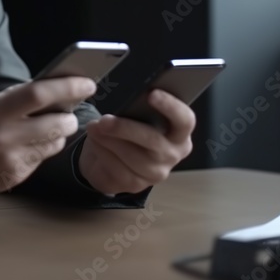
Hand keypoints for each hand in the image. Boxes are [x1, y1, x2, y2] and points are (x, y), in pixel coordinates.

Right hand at [0, 77, 96, 195]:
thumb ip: (18, 99)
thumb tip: (55, 88)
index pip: (39, 94)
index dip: (68, 87)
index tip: (87, 83)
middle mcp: (5, 137)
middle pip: (57, 124)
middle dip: (70, 116)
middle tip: (70, 111)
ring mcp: (11, 160)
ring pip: (55, 144)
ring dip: (59, 134)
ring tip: (47, 128)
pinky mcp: (16, 177)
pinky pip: (42, 160)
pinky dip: (42, 150)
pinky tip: (27, 146)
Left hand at [77, 89, 195, 194]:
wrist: (112, 158)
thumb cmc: (129, 130)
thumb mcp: (136, 117)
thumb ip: (138, 110)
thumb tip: (126, 100)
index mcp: (180, 132)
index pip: (185, 120)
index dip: (171, 107)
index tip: (152, 94)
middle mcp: (173, 154)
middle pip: (153, 140)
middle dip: (125, 128)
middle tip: (104, 120)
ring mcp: (157, 173)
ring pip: (132, 156)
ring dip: (108, 140)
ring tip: (93, 128)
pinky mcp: (137, 185)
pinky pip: (118, 168)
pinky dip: (102, 152)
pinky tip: (95, 142)